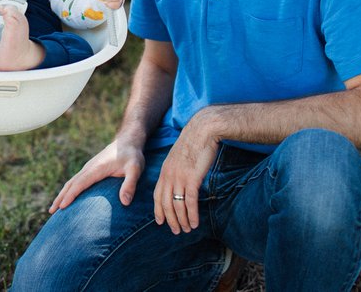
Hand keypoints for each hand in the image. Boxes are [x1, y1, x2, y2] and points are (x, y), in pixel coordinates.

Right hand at [49, 138, 144, 213]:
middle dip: (61, 197)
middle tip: (51, 211)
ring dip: (62, 194)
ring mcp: (89, 168)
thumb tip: (125, 202)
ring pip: (71, 182)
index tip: (62, 207)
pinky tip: (68, 197)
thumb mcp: (135, 169)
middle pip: (71, 183)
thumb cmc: (132, 155)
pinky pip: (76, 181)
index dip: (71, 195)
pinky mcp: (91, 170)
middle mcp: (89, 168)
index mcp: (96, 168)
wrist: (128, 141)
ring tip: (54, 208)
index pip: (80, 183)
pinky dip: (69, 190)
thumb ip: (130, 184)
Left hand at [152, 110, 220, 234]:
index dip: (158, 209)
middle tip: (176, 231)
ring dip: (182, 220)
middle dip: (170, 219)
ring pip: (177, 205)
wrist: (203, 129)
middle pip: (165, 203)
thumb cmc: (195, 142)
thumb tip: (182, 180)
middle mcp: (169, 175)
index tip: (160, 221)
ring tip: (186, 229)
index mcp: (165, 170)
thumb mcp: (181, 156)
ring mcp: (180, 177)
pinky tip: (195, 223)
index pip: (157, 195)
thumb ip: (178, 168)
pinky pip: (190, 202)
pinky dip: (192, 215)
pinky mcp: (192, 178)